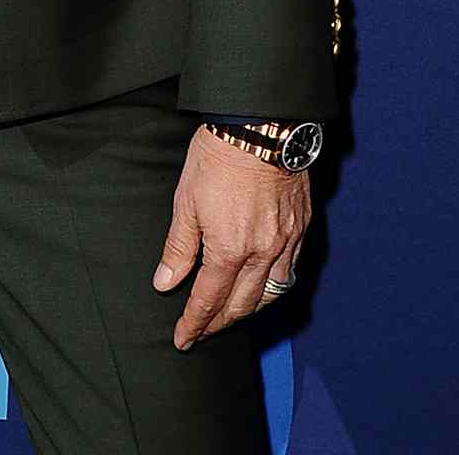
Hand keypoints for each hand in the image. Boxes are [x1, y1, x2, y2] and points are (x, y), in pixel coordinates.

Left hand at [153, 125, 309, 348]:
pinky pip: (289, 271)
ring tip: (230, 315)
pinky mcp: (300, 229)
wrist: (261, 126)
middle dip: (220, 323)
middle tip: (202, 332)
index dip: (195, 323)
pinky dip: (273, 287)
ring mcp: (285, 242)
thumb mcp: (186, 200)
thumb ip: (179, 247)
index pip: (209, 300)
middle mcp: (262, 253)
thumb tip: (165, 283)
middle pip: (242, 305)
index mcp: (229, 249)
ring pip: (270, 294)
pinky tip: (262, 286)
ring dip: (249, 310)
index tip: (184, 338)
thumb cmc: (218, 156)